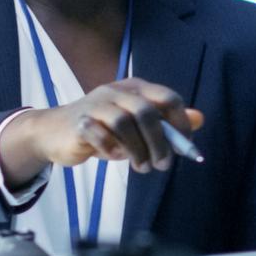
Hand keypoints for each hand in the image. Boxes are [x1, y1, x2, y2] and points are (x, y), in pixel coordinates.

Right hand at [0, 78, 202, 185]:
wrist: (56, 133)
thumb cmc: (104, 129)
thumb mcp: (138, 125)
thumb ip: (167, 122)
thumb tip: (200, 118)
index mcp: (135, 88)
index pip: (168, 98)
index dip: (180, 124)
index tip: (185, 148)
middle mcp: (116, 91)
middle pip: (146, 112)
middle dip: (159, 142)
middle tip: (162, 165)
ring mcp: (96, 105)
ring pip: (124, 123)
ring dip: (138, 150)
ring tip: (142, 167)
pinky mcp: (80, 122)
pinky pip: (100, 134)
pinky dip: (111, 149)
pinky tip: (114, 156)